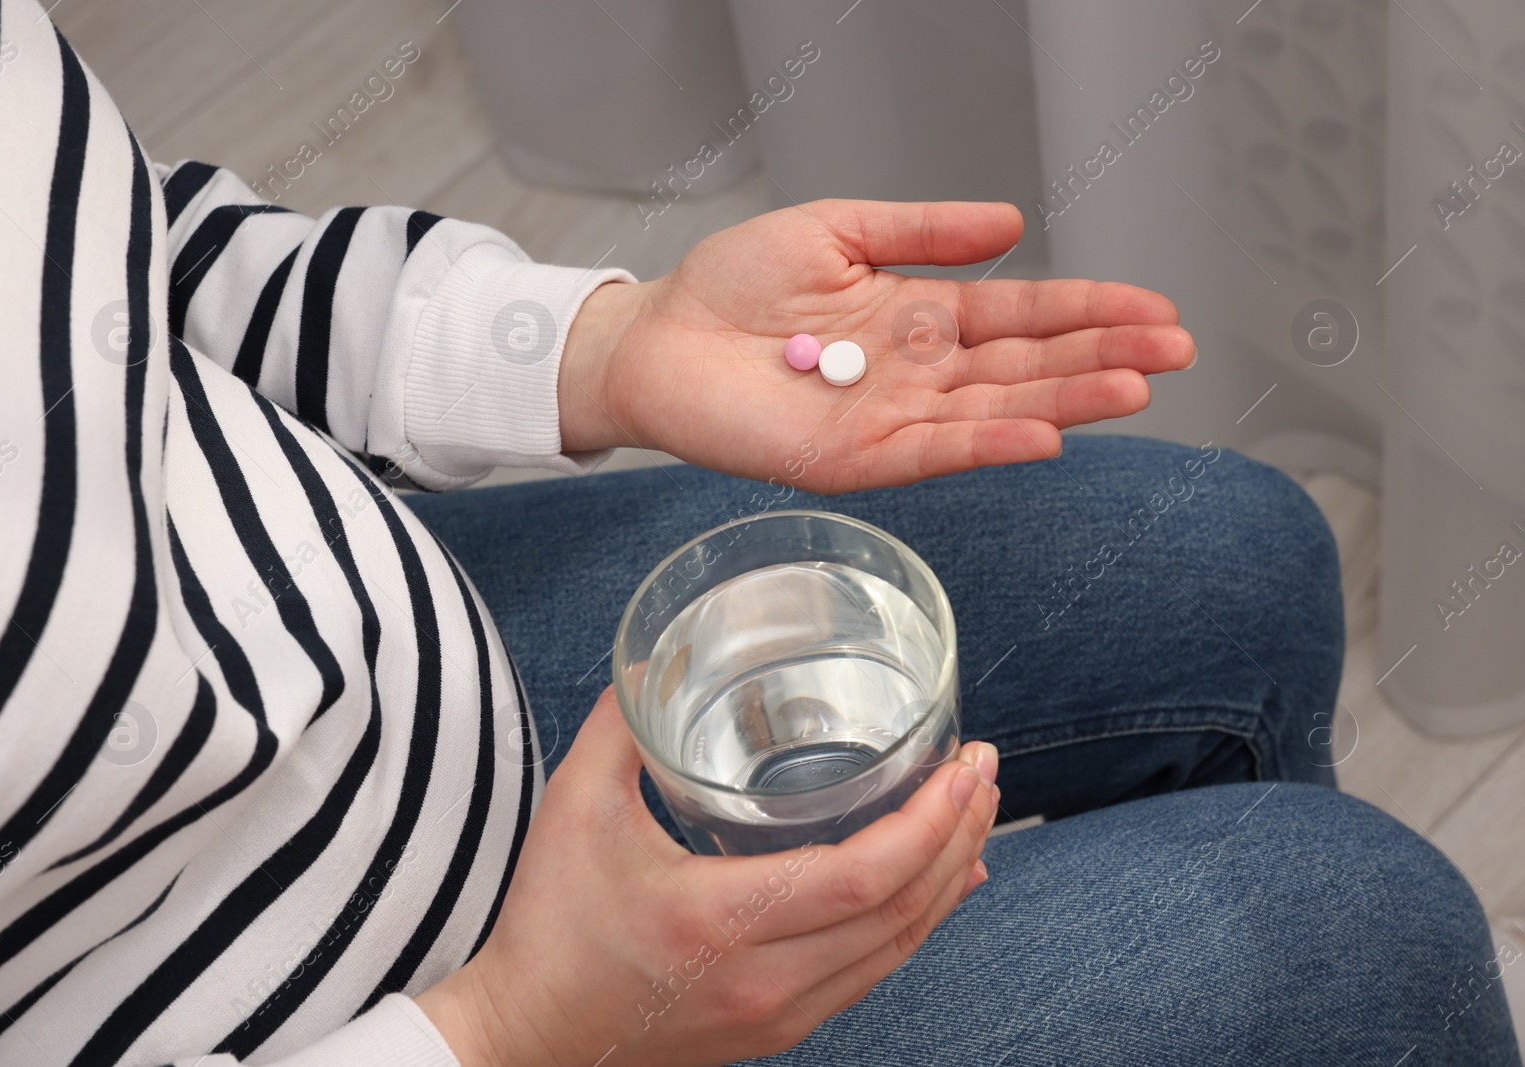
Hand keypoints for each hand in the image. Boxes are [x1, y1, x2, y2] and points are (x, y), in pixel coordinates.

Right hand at [414, 686, 1000, 1066]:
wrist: (522, 1041)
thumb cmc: (547, 930)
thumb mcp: (572, 809)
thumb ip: (620, 726)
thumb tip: (657, 658)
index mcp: (721, 918)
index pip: (865, 876)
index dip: (932, 820)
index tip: (964, 766)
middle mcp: (766, 978)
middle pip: (903, 910)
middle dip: (959, 835)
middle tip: (982, 771)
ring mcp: (777, 1013)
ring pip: (898, 948)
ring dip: (948, 879)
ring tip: (973, 815)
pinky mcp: (776, 1028)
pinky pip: (872, 974)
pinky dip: (915, 923)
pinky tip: (938, 887)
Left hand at [559, 200, 1194, 493]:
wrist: (659, 336)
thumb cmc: (733, 285)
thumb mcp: (837, 229)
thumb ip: (922, 231)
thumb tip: (1012, 222)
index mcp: (920, 315)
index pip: (1022, 315)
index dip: (1090, 311)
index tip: (1158, 310)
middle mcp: (918, 373)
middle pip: (1025, 367)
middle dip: (1101, 358)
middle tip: (1175, 351)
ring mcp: (890, 419)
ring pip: (994, 411)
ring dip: (1065, 402)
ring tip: (1135, 388)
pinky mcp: (851, 458)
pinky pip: (931, 454)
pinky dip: (987, 446)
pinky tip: (1043, 436)